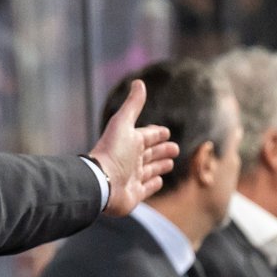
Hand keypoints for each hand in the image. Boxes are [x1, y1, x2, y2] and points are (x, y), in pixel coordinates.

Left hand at [89, 78, 179, 216]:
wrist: (101, 182)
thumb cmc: (113, 152)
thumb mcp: (123, 124)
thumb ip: (133, 105)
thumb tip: (139, 82)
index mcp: (130, 142)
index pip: (147, 136)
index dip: (156, 133)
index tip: (166, 132)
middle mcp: (131, 160)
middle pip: (150, 153)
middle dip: (162, 149)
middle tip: (175, 148)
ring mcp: (132, 177)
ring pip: (150, 170)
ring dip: (160, 166)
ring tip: (170, 163)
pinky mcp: (134, 194)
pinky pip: (147, 188)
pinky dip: (153, 184)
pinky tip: (159, 180)